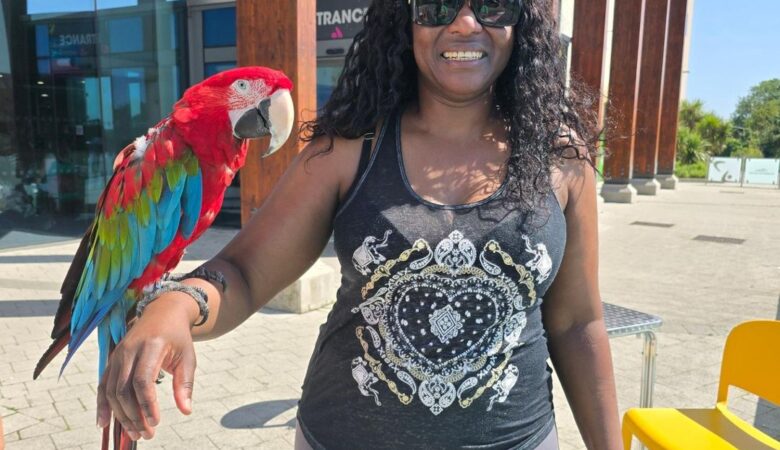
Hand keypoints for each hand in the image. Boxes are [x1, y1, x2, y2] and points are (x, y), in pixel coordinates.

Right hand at [96, 297, 196, 440]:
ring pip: (111, 390)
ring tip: (135, 433)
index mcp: (151, 346)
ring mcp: (117, 355)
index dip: (146, 404)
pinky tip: (103, 423)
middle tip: (147, 434)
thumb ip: (185, 384)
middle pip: (124, 389)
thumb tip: (186, 411)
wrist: (163, 313)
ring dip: (121, 415)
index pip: (142, 380)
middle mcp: (129, 350)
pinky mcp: (112, 360)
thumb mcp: (188, 357)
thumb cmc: (178, 338)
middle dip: (134, 416)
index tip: (156, 423)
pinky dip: (102, 405)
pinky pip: (103, 385)